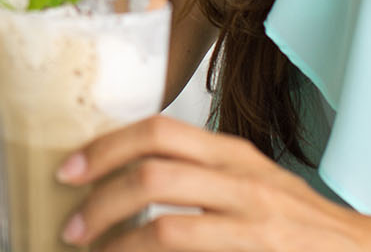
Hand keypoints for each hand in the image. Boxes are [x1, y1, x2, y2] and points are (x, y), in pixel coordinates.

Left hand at [59, 115, 370, 250]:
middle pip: (151, 171)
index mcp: (232, 152)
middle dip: (98, 196)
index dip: (105, 146)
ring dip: (115, 238)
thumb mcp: (250, 182)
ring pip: (163, 223)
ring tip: (89, 249)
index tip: (70, 168)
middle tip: (70, 222)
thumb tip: (128, 179)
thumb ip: (200, 175)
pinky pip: (184, 249)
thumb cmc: (300, 224)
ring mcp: (253, 219)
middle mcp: (241, 179)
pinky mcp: (258, 251)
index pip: (158, 131)